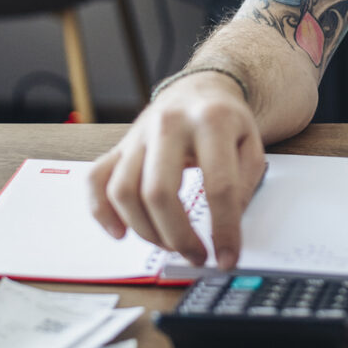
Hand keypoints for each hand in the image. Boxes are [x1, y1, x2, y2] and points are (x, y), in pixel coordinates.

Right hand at [87, 71, 262, 269]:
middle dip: (177, 236)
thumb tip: (225, 227)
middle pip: (159, 192)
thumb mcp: (252, 146)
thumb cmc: (225, 122)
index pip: (218, 185)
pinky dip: (102, 212)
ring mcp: (139, 135)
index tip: (227, 257)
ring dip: (145, 231)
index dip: (224, 229)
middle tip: (196, 256)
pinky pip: (96, 180)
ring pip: (123, 191)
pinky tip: (120, 233)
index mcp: (211, 121)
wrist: (199, 90)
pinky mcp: (119, 146)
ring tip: (169, 243)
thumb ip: (244, 184)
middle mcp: (169, 124)